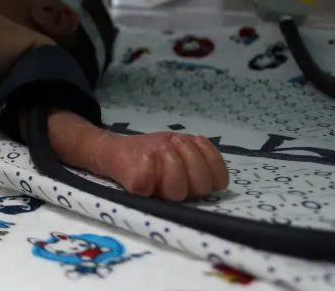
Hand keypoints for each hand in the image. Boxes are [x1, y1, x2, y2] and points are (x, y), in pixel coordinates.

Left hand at [97, 132, 229, 200]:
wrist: (115, 150)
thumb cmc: (151, 148)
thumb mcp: (176, 143)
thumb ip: (193, 147)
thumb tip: (201, 144)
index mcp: (194, 181)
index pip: (219, 181)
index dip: (213, 160)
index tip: (195, 138)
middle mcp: (181, 192)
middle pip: (201, 186)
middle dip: (192, 158)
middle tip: (176, 141)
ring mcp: (158, 194)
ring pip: (178, 191)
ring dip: (174, 162)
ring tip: (164, 145)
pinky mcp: (137, 191)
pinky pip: (145, 187)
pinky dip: (148, 169)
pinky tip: (147, 155)